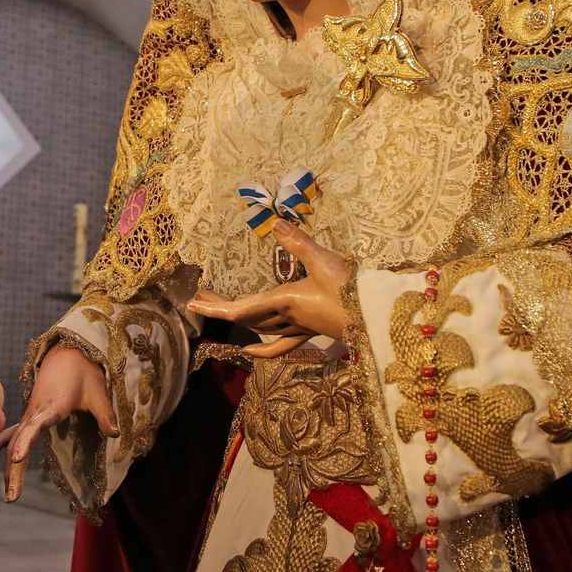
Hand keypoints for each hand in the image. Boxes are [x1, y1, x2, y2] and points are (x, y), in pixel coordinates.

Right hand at [4, 344, 115, 502]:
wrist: (67, 354)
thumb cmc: (84, 373)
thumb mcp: (98, 393)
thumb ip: (105, 414)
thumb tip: (115, 434)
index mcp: (51, 406)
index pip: (35, 426)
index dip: (26, 442)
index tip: (18, 458)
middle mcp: (34, 413)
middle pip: (17, 443)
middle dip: (14, 470)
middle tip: (13, 498)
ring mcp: (29, 416)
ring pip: (12, 443)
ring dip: (9, 469)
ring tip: (11, 496)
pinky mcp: (29, 418)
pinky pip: (11, 437)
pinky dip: (1, 453)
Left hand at [187, 220, 348, 357]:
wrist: (379, 316)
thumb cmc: (351, 289)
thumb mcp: (322, 259)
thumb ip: (296, 241)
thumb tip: (271, 221)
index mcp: (284, 301)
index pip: (241, 309)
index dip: (215, 308)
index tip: (192, 305)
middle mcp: (286, 318)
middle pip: (245, 316)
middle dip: (221, 307)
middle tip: (200, 297)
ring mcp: (298, 327)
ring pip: (259, 326)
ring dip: (238, 318)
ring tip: (221, 307)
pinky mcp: (310, 330)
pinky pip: (280, 343)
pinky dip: (263, 347)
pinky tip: (250, 350)